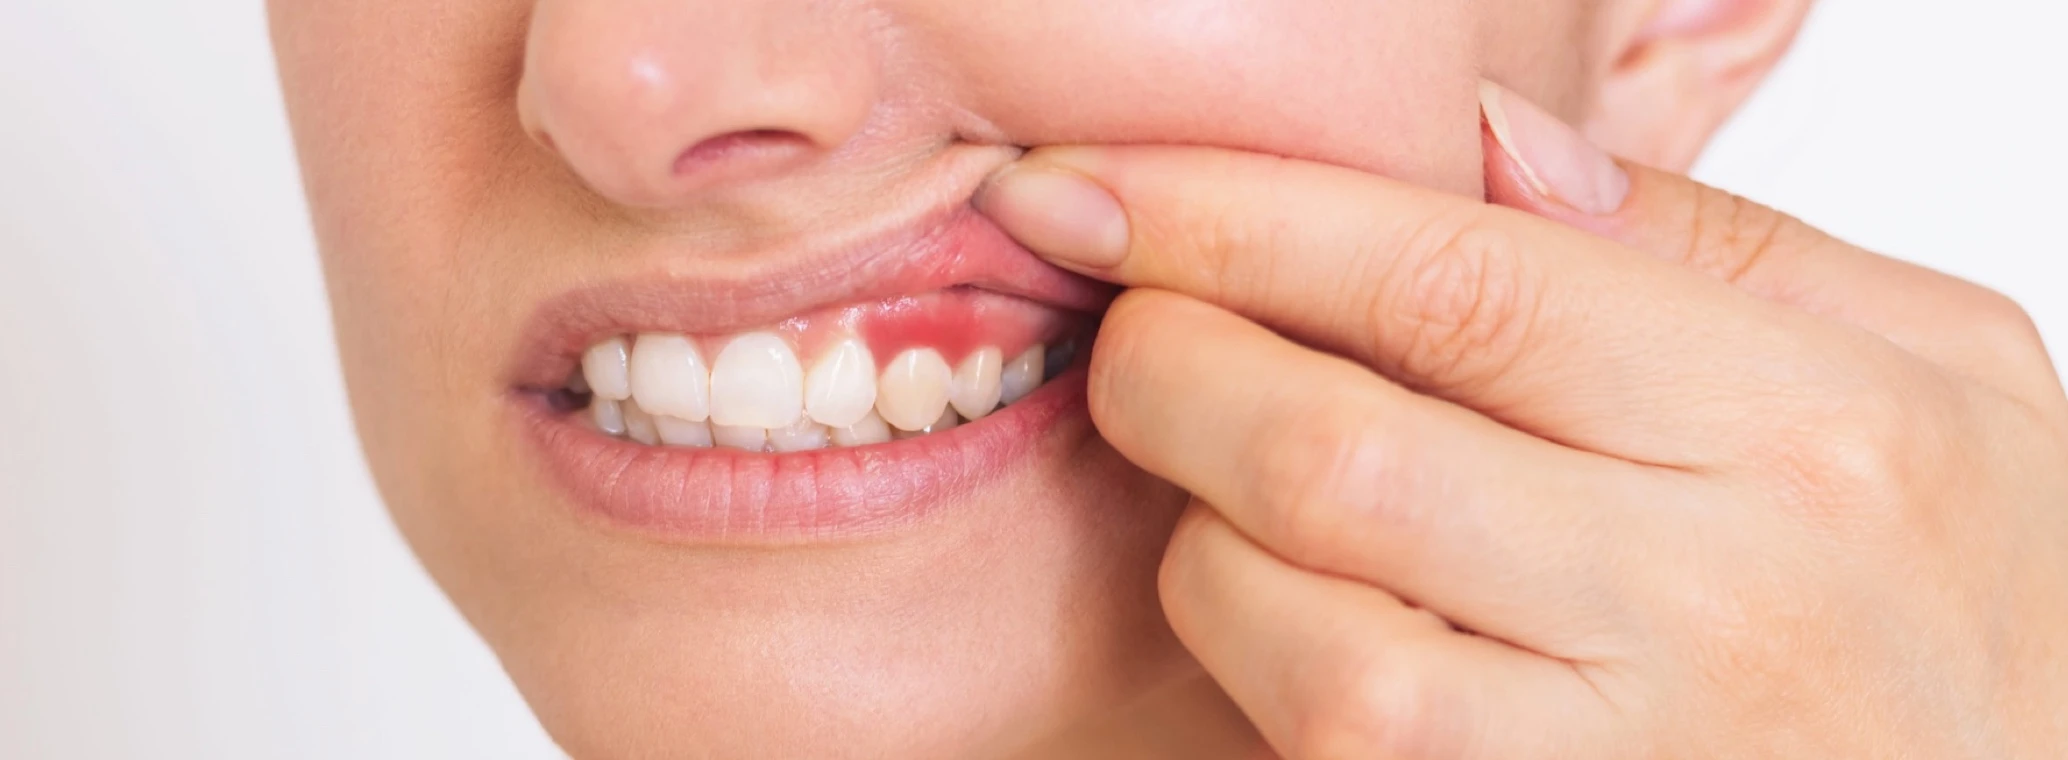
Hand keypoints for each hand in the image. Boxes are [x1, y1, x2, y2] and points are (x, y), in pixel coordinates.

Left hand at [974, 81, 2067, 757]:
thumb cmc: (1992, 595)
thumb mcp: (1937, 364)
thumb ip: (1703, 240)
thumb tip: (1469, 143)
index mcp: (1812, 422)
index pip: (1451, 277)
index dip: (1232, 215)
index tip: (1094, 186)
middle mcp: (1718, 598)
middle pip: (1329, 448)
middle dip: (1168, 366)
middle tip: (1137, 327)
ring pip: (1294, 628)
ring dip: (1201, 536)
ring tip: (1235, 487)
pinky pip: (1327, 751)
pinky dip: (1255, 664)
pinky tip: (1288, 601)